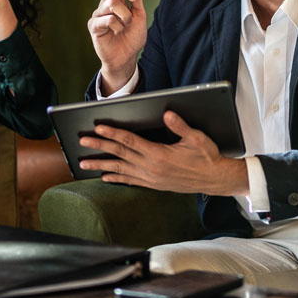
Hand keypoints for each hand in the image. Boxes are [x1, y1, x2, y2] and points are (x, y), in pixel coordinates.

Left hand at [77, 111, 247, 195]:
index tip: (98, 127)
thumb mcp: (196, 138)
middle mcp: (151, 168)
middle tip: (82, 142)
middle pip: (119, 154)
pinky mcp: (153, 184)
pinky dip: (116, 178)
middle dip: (99, 146)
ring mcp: (150, 178)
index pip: (130, 141)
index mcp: (159, 155)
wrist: (215, 179)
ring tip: (83, 163)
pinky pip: (130, 180)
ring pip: (120, 170)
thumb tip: (167, 113)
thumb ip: (180, 126)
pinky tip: (104, 177)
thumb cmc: (207, 157)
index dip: (112, 133)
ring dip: (101, 165)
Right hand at [87, 0, 146, 93]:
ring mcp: (98, 14)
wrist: (126, 58)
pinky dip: (117, 26)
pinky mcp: (94, 25)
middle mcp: (105, 3)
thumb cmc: (132, 37)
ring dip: (125, 16)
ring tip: (125, 27)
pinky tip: (116, 33)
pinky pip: (108, 18)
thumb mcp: (140, 15)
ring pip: (113, 4)